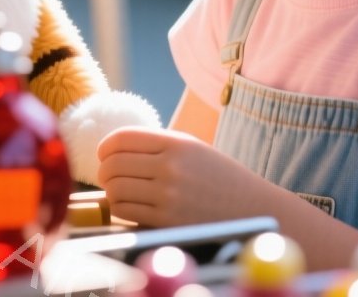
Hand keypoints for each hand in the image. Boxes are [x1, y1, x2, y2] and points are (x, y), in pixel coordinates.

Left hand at [96, 127, 269, 227]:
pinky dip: (122, 210)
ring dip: (112, 193)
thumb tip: (113, 150)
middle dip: (105, 172)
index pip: (123, 138)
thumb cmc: (220, 179)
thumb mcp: (194, 149)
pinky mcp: (167, 220)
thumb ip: (158, 146)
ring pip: (115, 190)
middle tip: (110, 177)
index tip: (103, 155)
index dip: (105, 147)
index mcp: (177, 143)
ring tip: (122, 193)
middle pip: (113, 165)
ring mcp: (168, 194)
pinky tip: (132, 208)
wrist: (253, 209)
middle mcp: (171, 166)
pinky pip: (126, 212)